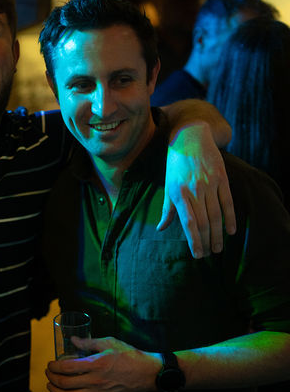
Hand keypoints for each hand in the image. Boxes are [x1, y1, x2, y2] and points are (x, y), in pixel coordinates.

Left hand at [46, 337, 160, 391]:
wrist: (148, 372)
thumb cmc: (129, 355)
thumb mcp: (109, 342)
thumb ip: (88, 342)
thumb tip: (72, 340)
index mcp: (95, 364)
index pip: (67, 367)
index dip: (54, 366)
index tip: (51, 363)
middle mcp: (95, 380)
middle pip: (66, 383)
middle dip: (52, 378)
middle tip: (49, 373)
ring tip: (51, 386)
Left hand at [158, 122, 235, 257]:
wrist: (190, 137)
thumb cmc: (175, 164)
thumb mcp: (167, 184)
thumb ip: (167, 209)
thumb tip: (161, 229)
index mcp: (178, 193)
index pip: (188, 223)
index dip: (194, 240)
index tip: (197, 255)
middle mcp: (194, 190)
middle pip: (203, 222)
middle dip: (206, 241)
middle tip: (209, 254)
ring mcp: (209, 184)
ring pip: (216, 215)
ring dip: (217, 234)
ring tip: (218, 247)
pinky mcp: (221, 178)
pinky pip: (227, 202)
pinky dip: (230, 218)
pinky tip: (230, 231)